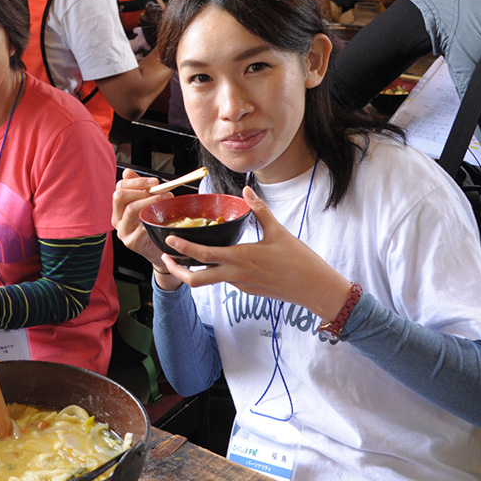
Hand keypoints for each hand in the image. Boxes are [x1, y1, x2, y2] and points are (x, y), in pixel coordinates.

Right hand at [112, 168, 184, 290]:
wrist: (159, 251)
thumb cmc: (154, 226)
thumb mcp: (147, 205)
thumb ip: (139, 189)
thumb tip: (127, 171)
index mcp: (119, 208)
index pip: (120, 187)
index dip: (137, 181)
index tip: (155, 182)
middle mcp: (117, 219)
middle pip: (119, 196)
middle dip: (141, 189)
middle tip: (159, 190)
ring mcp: (122, 231)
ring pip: (131, 209)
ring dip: (150, 201)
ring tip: (164, 200)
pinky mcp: (131, 242)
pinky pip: (140, 227)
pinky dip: (152, 220)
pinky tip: (162, 218)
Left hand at [155, 186, 351, 318]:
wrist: (315, 289)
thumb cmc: (300, 260)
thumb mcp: (279, 232)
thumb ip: (260, 210)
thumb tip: (246, 190)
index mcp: (242, 258)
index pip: (205, 255)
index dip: (184, 249)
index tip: (170, 241)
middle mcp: (237, 275)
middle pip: (197, 280)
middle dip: (177, 271)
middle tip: (165, 258)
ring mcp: (241, 285)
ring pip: (210, 281)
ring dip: (194, 271)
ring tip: (184, 257)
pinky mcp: (247, 290)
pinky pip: (225, 281)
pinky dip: (213, 271)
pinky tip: (214, 260)